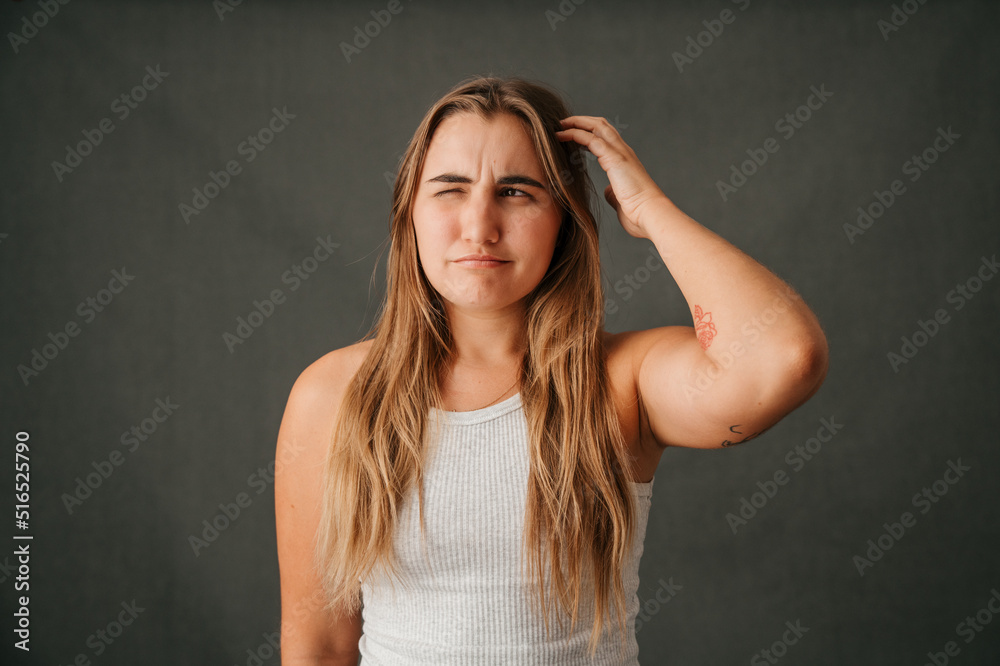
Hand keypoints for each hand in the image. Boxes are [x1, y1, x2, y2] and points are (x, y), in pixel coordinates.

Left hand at [555, 115, 668, 238]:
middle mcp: (624, 152)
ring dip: (577, 123)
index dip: (589, 132)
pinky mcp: (615, 159)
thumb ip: (613, 193)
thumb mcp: (621, 200)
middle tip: (562, 124)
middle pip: (602, 125)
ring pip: (597, 126)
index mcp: (625, 161)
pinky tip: (562, 136)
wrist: (651, 215)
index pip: (606, 137)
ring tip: (559, 125)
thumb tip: (608, 191)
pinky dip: (575, 134)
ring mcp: (620, 153)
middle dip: (581, 121)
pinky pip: (591, 139)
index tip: (571, 135)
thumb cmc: (638, 213)